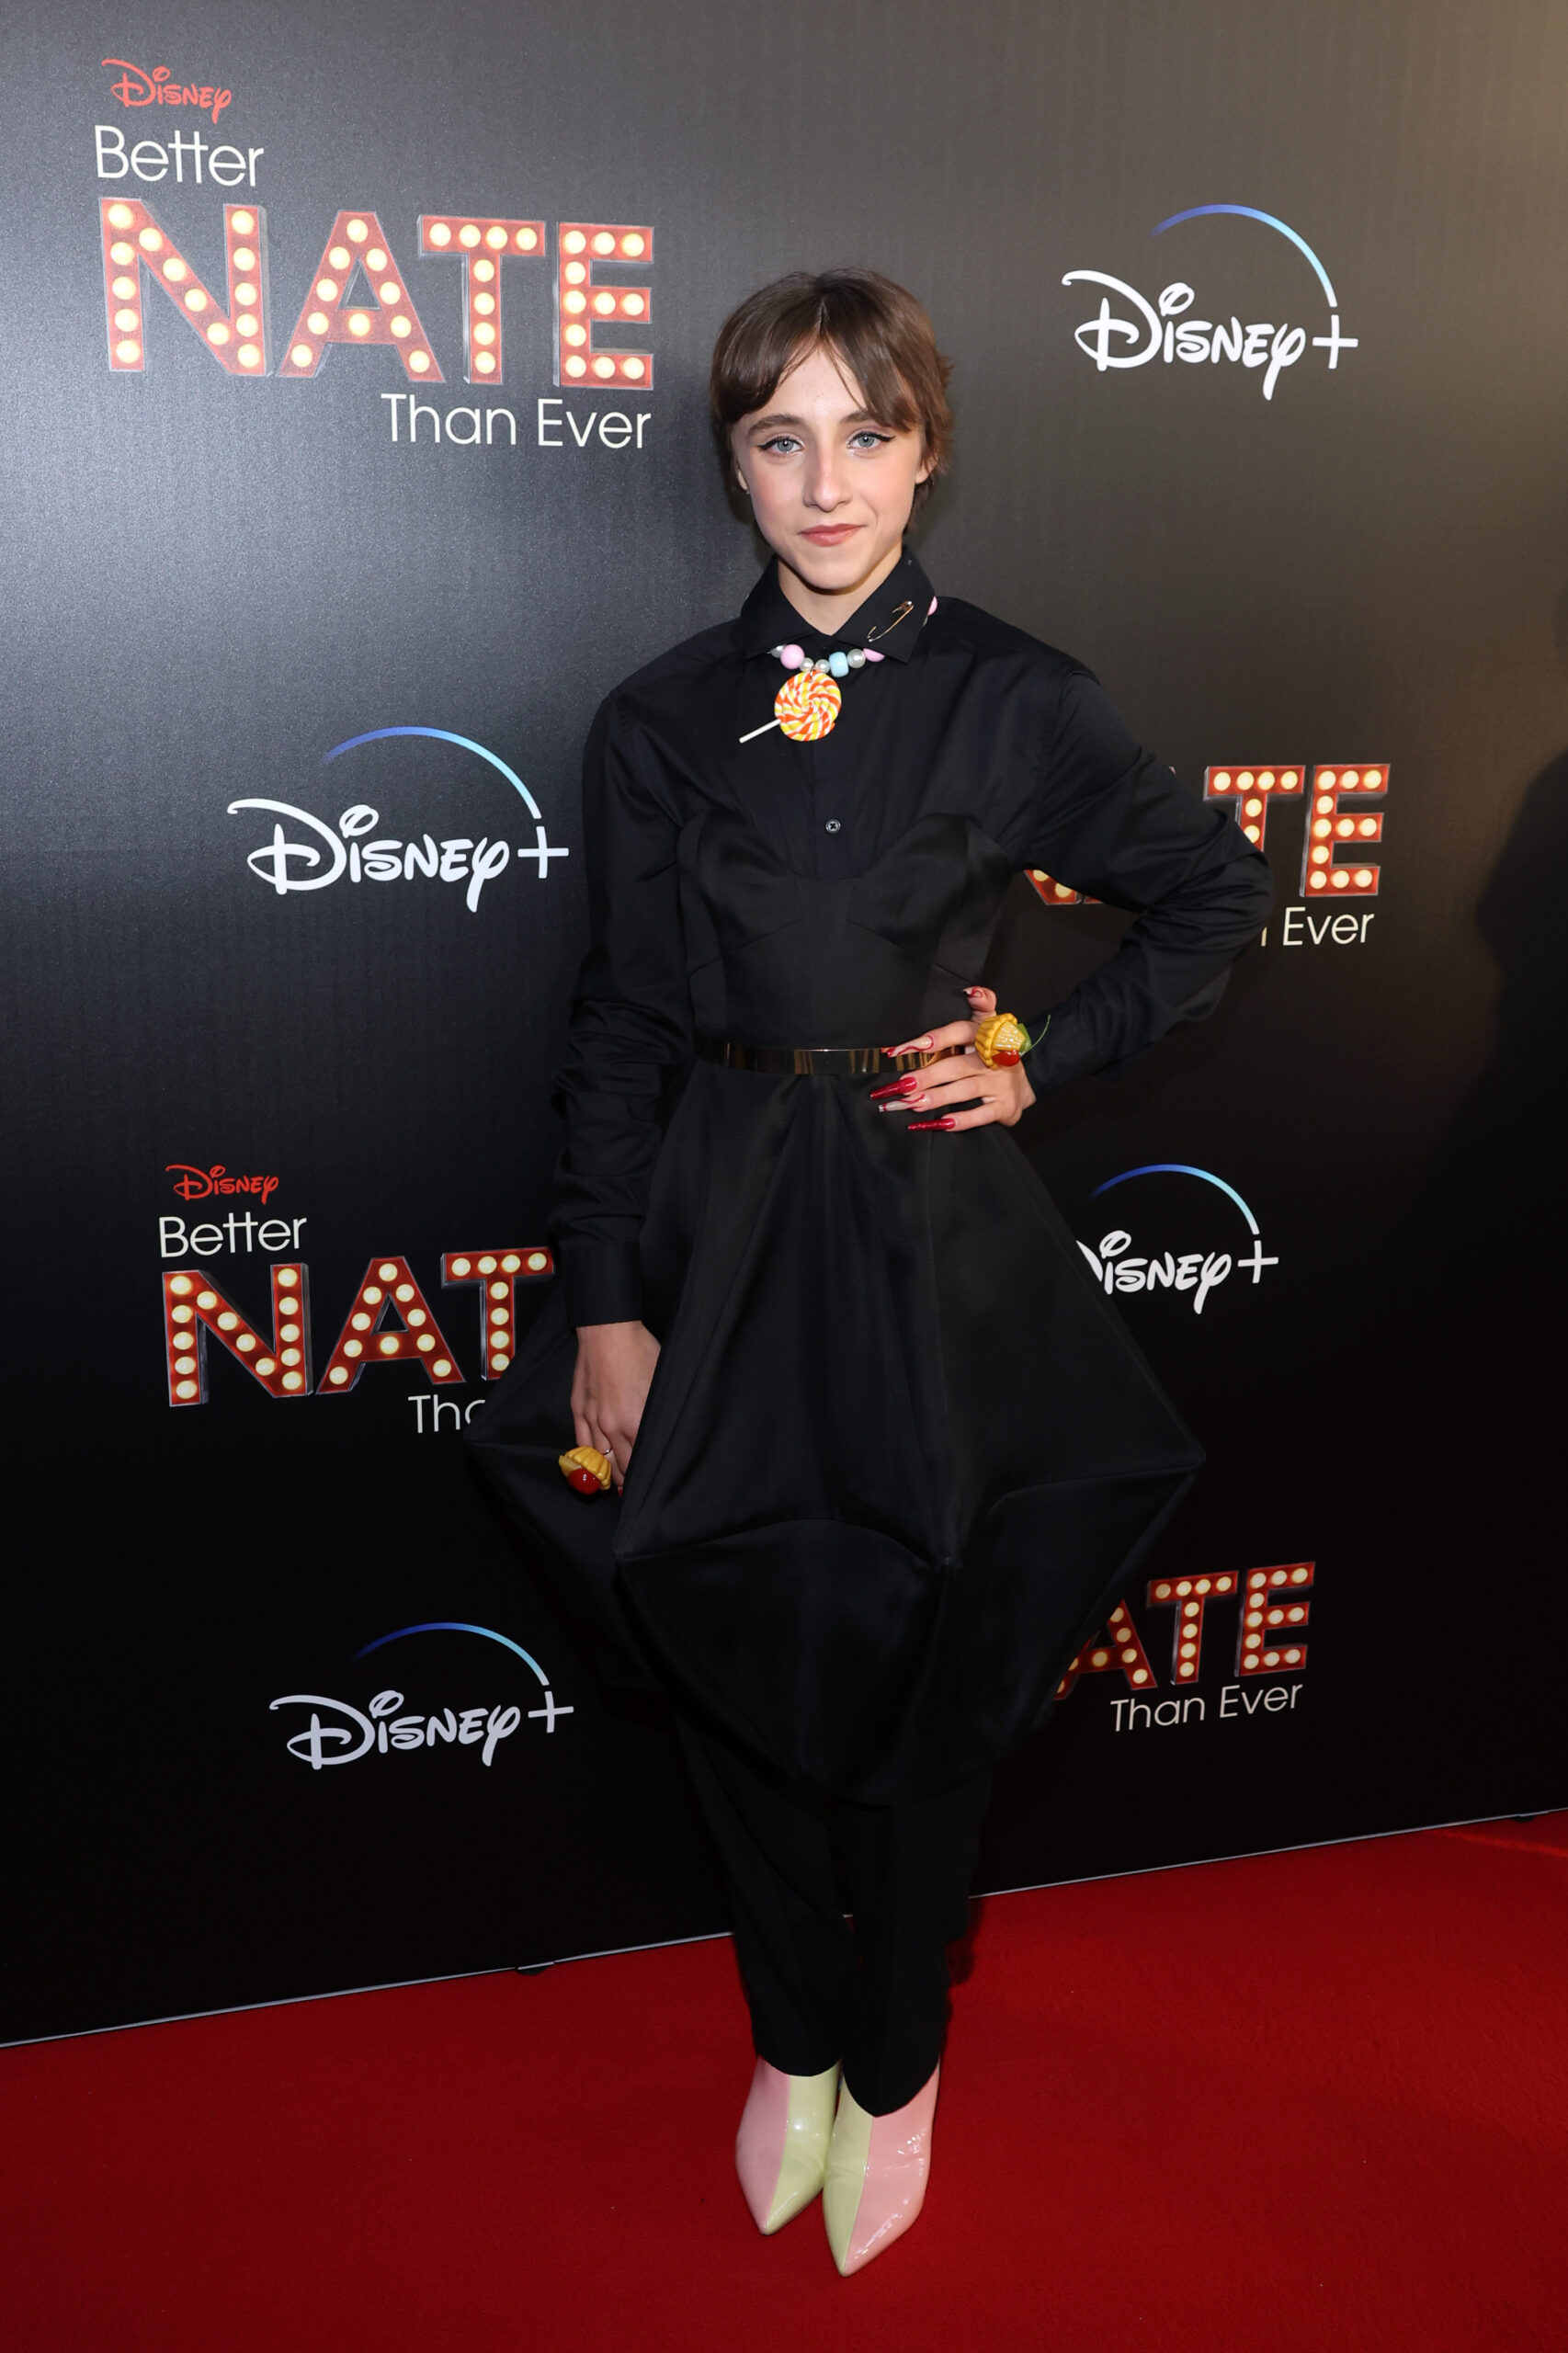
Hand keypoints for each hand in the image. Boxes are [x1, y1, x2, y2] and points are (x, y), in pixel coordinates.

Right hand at [571, 1320, 660, 1491]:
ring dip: (608, 1474)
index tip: (651, 1486)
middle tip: (636, 1491)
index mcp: (635, 1422)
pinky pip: (580, 1442)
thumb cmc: (640, 1353)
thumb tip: (663, 1434)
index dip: (645, 1477)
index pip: (640, 1463)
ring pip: (599, 1458)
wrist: (608, 1332)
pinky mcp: (578, 1409)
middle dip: (628, 1482)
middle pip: (620, 1466)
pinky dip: (588, 1457)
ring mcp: (592, 1418)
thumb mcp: (660, 1385)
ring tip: (617, 1485)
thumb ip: (659, 1415)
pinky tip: (595, 1465)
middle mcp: (611, 1426)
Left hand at [872, 986, 1036, 1131]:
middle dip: (927, 1075)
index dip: (936, 1038)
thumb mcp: (992, 1024)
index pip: (960, 1032)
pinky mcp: (1004, 1107)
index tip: (908, 1047)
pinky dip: (960, 1121)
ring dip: (936, 1097)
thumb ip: (982, 1003)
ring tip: (910, 1103)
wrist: (1026, 1085)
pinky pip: (980, 1115)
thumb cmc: (997, 1053)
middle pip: (956, 1065)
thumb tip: (971, 989)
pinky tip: (938, 1123)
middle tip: (900, 1083)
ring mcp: (999, 1083)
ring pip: (964, 1090)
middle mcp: (994, 1058)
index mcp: (986, 1035)